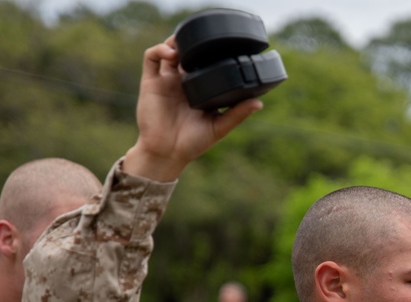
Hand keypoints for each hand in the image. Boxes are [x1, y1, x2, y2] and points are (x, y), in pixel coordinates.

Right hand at [123, 37, 261, 181]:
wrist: (168, 154)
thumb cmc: (193, 143)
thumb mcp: (220, 127)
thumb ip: (237, 113)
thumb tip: (259, 103)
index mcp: (199, 89)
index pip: (205, 64)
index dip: (212, 54)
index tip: (224, 46)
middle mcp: (182, 82)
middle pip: (187, 52)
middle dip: (194, 43)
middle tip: (206, 39)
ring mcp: (166, 80)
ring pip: (169, 49)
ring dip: (177, 41)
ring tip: (189, 42)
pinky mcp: (151, 82)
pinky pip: (151, 58)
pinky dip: (160, 49)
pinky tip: (172, 53)